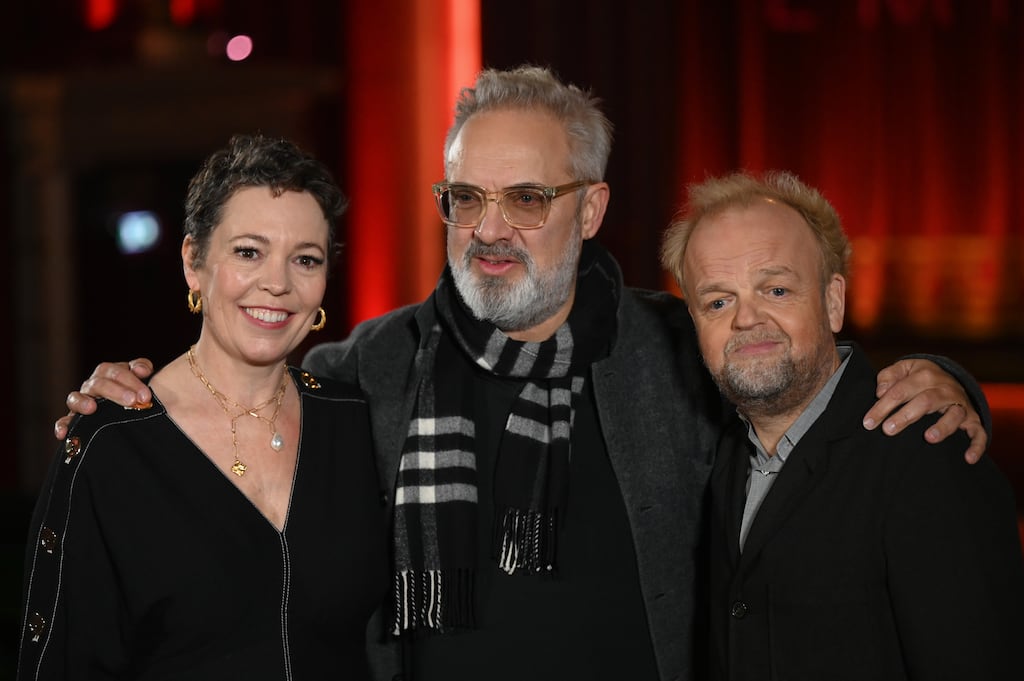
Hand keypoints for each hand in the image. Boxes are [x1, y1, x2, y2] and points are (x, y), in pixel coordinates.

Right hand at [54, 359, 154, 439]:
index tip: (146, 396)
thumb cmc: (141, 398)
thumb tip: (141, 370)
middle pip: (98, 383)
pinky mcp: (75, 421)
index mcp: (110, 375)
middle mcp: (94, 386)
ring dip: (82, 402)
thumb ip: (144, 370)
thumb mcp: (146, 383)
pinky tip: (64, 433)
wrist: (139, 418)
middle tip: (133, 401)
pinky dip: (62, 425)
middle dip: (116, 391)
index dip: (130, 380)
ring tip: (91, 408)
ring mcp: (83, 403)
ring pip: (75, 398)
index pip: (115, 371)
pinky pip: (64, 422)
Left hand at [862, 358, 985, 463]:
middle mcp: (945, 388)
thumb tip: (880, 391)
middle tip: (888, 430)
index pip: (900, 390)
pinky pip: (978, 432)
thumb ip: (888, 376)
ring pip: (954, 414)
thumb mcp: (904, 369)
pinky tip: (967, 458)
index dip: (883, 406)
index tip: (868, 422)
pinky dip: (975, 444)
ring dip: (943, 426)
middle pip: (925, 401)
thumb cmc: (919, 378)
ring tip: (928, 438)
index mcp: (925, 375)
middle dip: (906, 416)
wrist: (952, 377)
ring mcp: (960, 404)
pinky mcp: (973, 419)